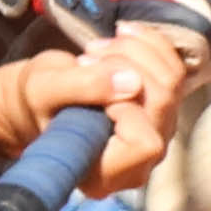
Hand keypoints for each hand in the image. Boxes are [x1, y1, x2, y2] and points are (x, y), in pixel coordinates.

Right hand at [0, 27, 191, 195]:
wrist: (41, 98)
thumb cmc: (35, 102)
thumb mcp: (43, 91)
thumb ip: (81, 88)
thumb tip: (132, 82)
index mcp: (105, 175)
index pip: (144, 141)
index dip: (124, 107)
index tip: (90, 88)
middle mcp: (139, 163)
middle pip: (162, 104)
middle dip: (128, 65)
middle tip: (89, 55)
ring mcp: (155, 135)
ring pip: (172, 82)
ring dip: (136, 51)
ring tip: (98, 47)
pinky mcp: (163, 110)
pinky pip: (175, 70)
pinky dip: (150, 44)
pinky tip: (123, 36)